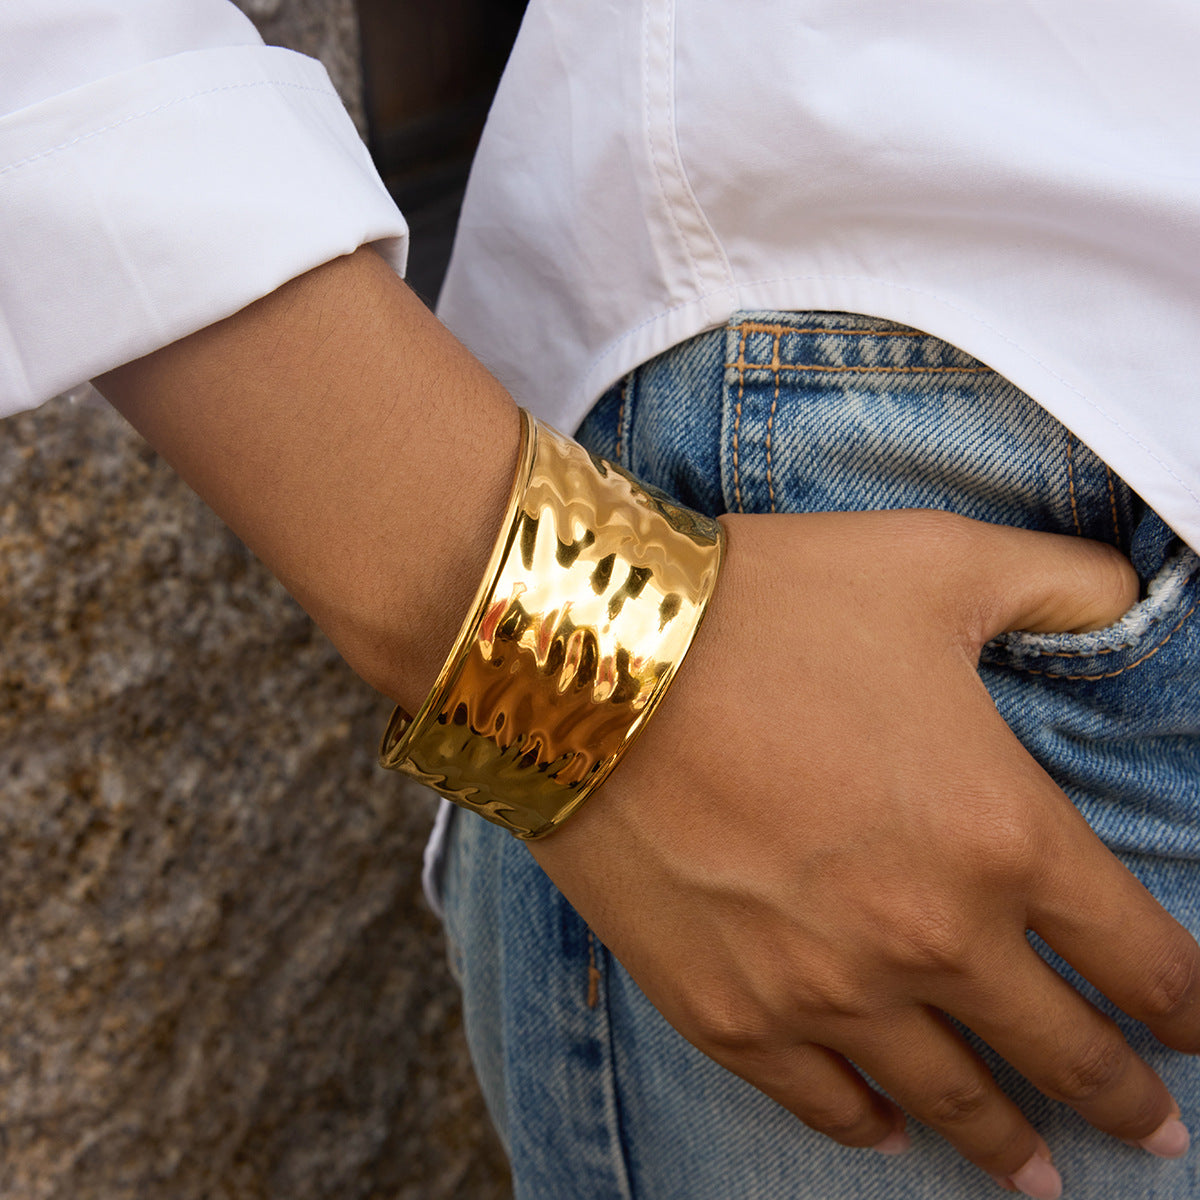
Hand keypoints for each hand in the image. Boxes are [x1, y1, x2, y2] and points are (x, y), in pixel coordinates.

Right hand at [530, 509, 1198, 1195]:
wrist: (593, 660)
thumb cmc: (769, 607)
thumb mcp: (935, 562)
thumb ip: (1060, 582)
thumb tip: (1127, 591)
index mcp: (1002, 838)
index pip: (1140, 958)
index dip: (1186, 1005)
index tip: (1194, 1028)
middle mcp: (929, 940)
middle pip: (1059, 1051)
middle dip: (1121, 1098)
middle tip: (1153, 1134)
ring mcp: (823, 992)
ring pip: (947, 1098)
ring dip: (1006, 1142)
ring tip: (1038, 1174)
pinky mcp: (727, 1010)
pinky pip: (820, 1100)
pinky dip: (865, 1126)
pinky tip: (887, 1130)